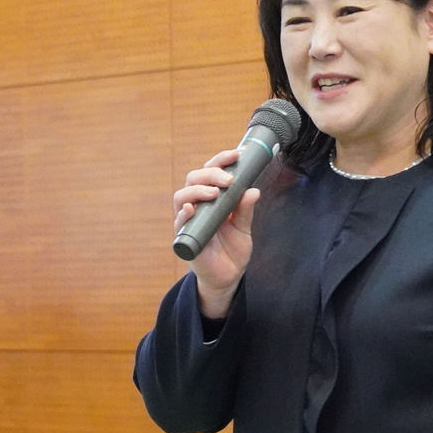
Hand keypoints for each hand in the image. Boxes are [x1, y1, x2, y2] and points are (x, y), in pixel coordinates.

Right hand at [173, 149, 261, 317]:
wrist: (228, 277)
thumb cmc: (232, 250)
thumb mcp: (243, 228)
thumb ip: (245, 210)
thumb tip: (253, 190)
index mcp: (211, 199)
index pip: (210, 172)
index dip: (221, 161)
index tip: (236, 155)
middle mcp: (197, 206)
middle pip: (193, 179)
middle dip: (210, 174)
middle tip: (228, 180)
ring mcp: (189, 221)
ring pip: (181, 196)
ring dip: (197, 190)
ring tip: (214, 192)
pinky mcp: (185, 238)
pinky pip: (179, 223)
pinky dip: (184, 214)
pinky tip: (192, 209)